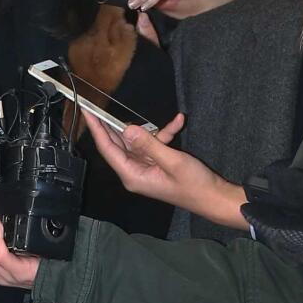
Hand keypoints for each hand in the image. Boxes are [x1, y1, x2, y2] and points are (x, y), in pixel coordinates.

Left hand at [83, 110, 247, 229]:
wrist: (215, 198)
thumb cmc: (195, 185)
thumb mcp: (172, 161)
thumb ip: (149, 144)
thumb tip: (127, 129)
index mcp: (132, 175)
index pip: (107, 148)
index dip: (97, 128)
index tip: (87, 111)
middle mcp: (134, 171)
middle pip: (119, 143)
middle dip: (116, 124)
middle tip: (102, 104)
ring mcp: (145, 167)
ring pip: (138, 141)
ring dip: (151, 130)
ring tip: (167, 122)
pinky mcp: (157, 163)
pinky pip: (155, 144)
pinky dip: (165, 134)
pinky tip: (178, 122)